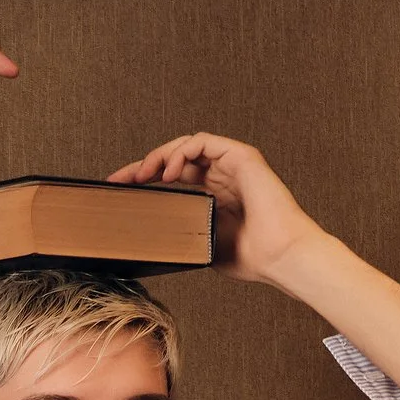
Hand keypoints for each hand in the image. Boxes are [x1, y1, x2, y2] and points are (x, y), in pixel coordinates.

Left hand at [107, 134, 316, 286]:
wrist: (281, 257)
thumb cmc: (252, 257)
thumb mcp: (204, 246)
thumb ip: (184, 234)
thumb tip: (152, 238)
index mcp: (215, 193)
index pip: (174, 177)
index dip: (146, 179)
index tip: (120, 188)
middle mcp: (222, 174)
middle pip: (175, 158)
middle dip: (143, 165)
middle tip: (119, 179)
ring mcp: (232, 163)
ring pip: (186, 145)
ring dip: (159, 156)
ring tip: (142, 175)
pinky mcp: (241, 156)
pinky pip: (203, 141)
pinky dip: (181, 152)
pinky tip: (168, 172)